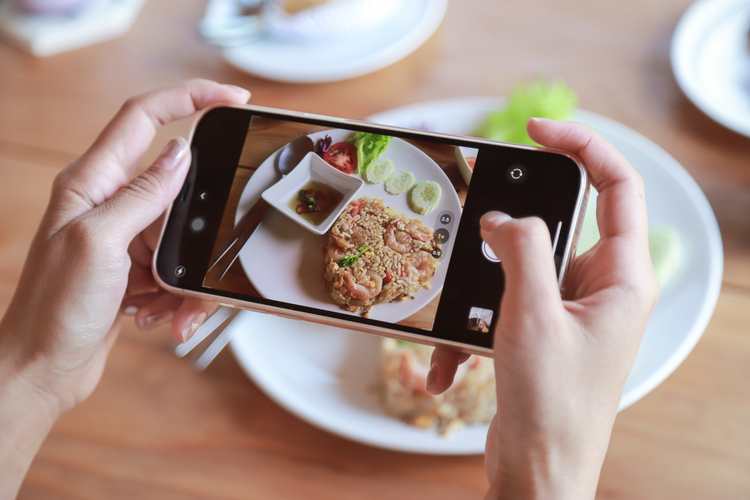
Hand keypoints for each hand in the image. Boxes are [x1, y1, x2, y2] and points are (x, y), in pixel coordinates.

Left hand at [0, 80, 249, 497]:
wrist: (42, 368)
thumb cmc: (54, 309)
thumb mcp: (99, 241)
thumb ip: (142, 194)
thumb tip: (179, 153)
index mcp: (91, 182)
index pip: (144, 117)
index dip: (189, 98)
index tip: (232, 97)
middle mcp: (109, 202)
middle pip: (177, 185)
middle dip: (200, 218)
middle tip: (214, 243)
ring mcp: (125, 235)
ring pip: (183, 234)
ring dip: (186, 272)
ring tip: (167, 304)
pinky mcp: (136, 266)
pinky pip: (178, 267)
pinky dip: (178, 294)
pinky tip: (158, 315)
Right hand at [428, 118, 658, 498]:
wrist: (541, 470)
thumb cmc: (554, 405)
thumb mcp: (533, 317)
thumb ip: (521, 252)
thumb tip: (502, 218)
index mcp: (622, 277)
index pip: (616, 186)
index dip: (582, 146)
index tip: (538, 130)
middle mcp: (602, 287)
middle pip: (560, 225)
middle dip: (512, 232)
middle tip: (480, 232)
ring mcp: (572, 310)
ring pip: (522, 267)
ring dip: (485, 292)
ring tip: (468, 325)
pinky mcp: (544, 330)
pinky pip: (504, 306)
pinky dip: (475, 327)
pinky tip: (452, 364)